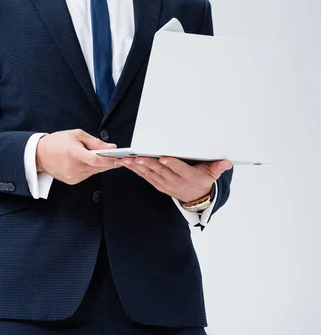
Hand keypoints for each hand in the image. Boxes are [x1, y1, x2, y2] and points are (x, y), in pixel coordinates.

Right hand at [36, 129, 120, 184]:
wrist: (39, 154)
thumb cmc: (57, 142)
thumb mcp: (77, 135)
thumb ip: (95, 142)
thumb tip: (111, 147)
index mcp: (74, 153)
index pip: (96, 160)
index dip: (110, 159)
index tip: (119, 157)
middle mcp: (74, 167)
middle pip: (98, 167)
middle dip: (109, 162)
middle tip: (117, 156)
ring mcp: (73, 176)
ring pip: (94, 172)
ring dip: (100, 165)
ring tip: (103, 157)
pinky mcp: (72, 181)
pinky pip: (88, 175)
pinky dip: (92, 169)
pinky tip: (90, 162)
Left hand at [116, 156, 232, 202]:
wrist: (196, 198)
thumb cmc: (203, 180)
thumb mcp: (212, 175)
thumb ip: (217, 167)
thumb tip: (227, 162)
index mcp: (188, 177)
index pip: (180, 170)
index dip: (172, 164)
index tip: (163, 158)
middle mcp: (175, 181)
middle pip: (161, 171)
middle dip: (148, 163)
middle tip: (137, 156)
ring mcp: (165, 184)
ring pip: (150, 174)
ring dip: (137, 167)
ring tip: (127, 159)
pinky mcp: (158, 184)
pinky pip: (145, 177)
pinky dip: (136, 170)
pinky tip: (128, 163)